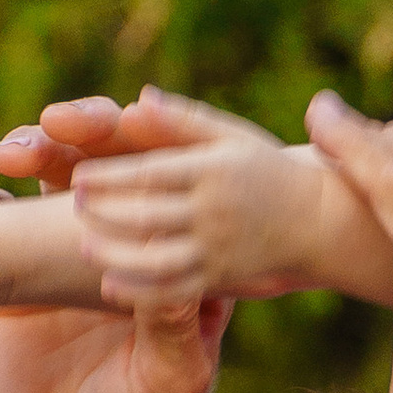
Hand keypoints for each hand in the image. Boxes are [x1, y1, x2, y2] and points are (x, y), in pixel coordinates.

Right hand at [0, 121, 228, 392]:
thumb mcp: (163, 390)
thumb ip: (172, 332)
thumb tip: (183, 273)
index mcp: (180, 269)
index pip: (176, 189)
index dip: (156, 145)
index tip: (130, 117)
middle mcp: (128, 253)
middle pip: (113, 170)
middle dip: (84, 136)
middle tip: (57, 126)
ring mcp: (68, 260)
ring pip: (54, 184)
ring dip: (32, 154)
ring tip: (8, 153)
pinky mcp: (12, 280)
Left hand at [67, 90, 325, 304]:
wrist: (317, 220)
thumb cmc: (266, 169)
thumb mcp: (231, 136)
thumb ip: (182, 121)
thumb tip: (137, 101)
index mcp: (212, 170)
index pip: (152, 173)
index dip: (111, 176)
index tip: (79, 176)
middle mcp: (214, 210)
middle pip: (148, 215)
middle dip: (105, 212)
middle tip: (75, 205)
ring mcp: (219, 248)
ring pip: (158, 257)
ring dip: (116, 254)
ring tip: (85, 245)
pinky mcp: (222, 278)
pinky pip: (177, 290)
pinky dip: (141, 291)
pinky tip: (111, 285)